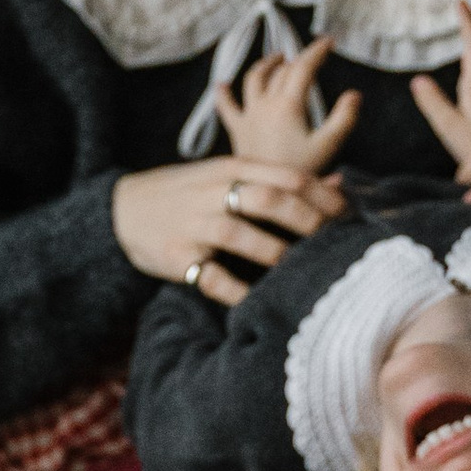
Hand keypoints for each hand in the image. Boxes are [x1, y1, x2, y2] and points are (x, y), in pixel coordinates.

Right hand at [111, 153, 348, 310]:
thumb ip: (278, 180)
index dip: (323, 198)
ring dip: (277, 255)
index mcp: (230, 169)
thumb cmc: (187, 194)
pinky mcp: (176, 257)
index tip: (348, 219)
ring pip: (241, 235)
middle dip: (308, 223)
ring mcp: (192, 225)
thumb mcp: (228, 176)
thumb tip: (339, 186)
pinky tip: (259, 301)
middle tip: (334, 246)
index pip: (287, 177)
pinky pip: (211, 277)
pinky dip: (238, 292)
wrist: (121, 210)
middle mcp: (212, 193)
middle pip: (269, 200)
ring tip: (301, 273)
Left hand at [215, 32, 361, 173]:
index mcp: (288, 104)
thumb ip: (345, 118)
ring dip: (266, 65)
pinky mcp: (237, 131)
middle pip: (281, 71)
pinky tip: (221, 84)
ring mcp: (248, 116)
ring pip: (253, 80)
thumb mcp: (329, 146)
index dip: (316, 51)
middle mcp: (265, 104)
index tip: (329, 41)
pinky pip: (226, 107)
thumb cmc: (300, 172)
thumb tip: (354, 94)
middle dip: (297, 58)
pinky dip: (223, 94)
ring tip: (277, 58)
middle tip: (311, 56)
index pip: (303, 67)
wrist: (267, 194)